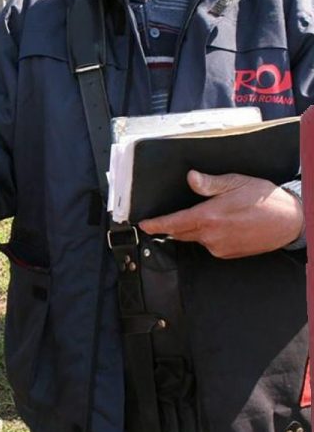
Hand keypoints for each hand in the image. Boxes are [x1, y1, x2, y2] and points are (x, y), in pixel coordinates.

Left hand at [138, 170, 303, 258]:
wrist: (289, 222)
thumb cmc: (264, 198)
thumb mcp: (236, 183)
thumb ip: (210, 183)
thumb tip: (190, 177)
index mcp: (209, 217)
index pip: (173, 223)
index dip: (155, 225)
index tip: (143, 225)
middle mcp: (211, 236)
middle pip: (179, 232)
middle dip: (170, 225)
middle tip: (164, 217)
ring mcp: (218, 247)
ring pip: (194, 238)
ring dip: (191, 229)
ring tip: (205, 215)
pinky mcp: (226, 254)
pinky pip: (207, 244)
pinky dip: (205, 235)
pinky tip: (219, 224)